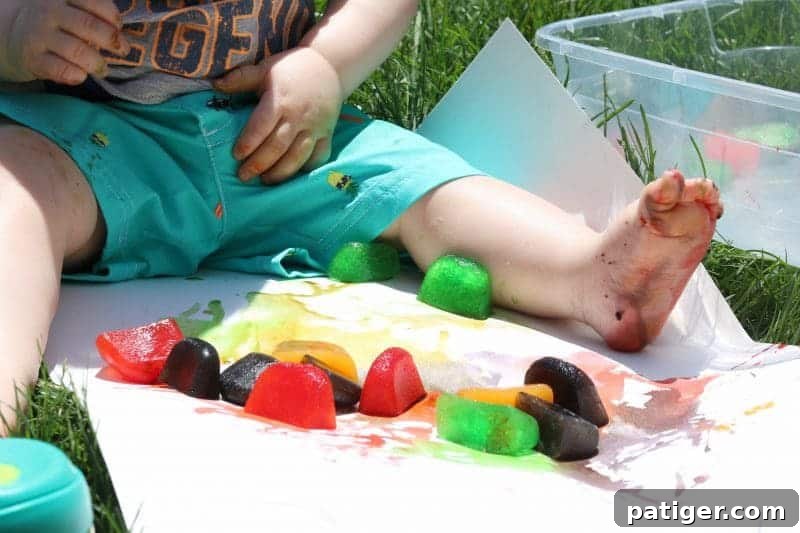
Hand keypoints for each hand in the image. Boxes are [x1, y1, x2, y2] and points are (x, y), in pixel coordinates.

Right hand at [4, 0, 129, 84]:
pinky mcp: (33, 59)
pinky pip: (60, 69)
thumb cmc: (52, 22)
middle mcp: (50, 13)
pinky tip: (81, 75)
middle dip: (112, 40)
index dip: (112, 15)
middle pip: (89, 26)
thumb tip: (120, 31)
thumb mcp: (66, 7)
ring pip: (77, 50)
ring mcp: (40, 36)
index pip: (93, 1)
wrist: (10, 32)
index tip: (119, 27)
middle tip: (123, 50)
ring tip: (103, 69)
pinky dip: (76, 75)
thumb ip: (90, 13)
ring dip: (97, 63)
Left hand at [214, 46, 343, 184]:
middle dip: (259, 164)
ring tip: (265, 180)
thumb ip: (241, 78)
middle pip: (278, 146)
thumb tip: (215, 85)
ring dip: (280, 172)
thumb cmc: (291, 69)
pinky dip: (306, 169)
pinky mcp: (327, 134)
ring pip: (298, 156)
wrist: (330, 66)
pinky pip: (318, 157)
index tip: (236, 155)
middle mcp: (299, 116)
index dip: (248, 143)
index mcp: (281, 100)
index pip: (262, 126)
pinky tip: (292, 175)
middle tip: (244, 175)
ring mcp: (315, 127)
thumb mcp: (266, 69)